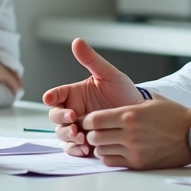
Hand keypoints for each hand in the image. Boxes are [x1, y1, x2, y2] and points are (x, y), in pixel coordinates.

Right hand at [42, 38, 143, 156]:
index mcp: (74, 93)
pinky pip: (72, 148)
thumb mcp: (108, 74)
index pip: (56, 95)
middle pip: (55, 116)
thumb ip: (91, 60)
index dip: (51, 96)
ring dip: (67, 136)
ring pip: (62, 133)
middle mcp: (73, 111)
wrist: (139, 115)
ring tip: (81, 136)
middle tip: (73, 120)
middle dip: (61, 119)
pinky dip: (75, 149)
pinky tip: (85, 148)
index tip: (50, 98)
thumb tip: (77, 41)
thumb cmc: (123, 92)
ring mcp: (78, 127)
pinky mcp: (85, 143)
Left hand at [81, 99, 190, 169]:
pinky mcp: (139, 164)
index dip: (87, 120)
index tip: (88, 120)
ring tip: (106, 141)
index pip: (95, 119)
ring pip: (101, 151)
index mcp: (130, 114)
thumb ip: (129, 103)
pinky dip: (109, 157)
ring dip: (100, 146)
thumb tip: (113, 99)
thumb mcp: (151, 102)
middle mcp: (130, 133)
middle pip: (94, 137)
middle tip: (95, 131)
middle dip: (91, 134)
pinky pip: (112, 163)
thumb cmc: (174, 116)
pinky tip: (115, 151)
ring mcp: (134, 150)